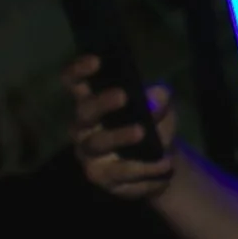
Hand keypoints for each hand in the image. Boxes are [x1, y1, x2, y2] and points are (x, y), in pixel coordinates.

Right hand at [68, 55, 177, 198]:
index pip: (74, 82)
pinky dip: (143, 168)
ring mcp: (88, 153)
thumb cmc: (154, 125)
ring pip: (97, 143)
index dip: (79, 70)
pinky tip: (163, 163)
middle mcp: (83, 126)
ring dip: (120, 136)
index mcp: (91, 100)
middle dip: (101, 103)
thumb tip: (156, 96)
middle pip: (84, 112)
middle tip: (123, 96)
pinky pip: (118, 172)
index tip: (97, 61)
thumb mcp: (163, 108)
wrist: (163, 162)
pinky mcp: (101, 176)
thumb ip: (159, 99)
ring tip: (143, 132)